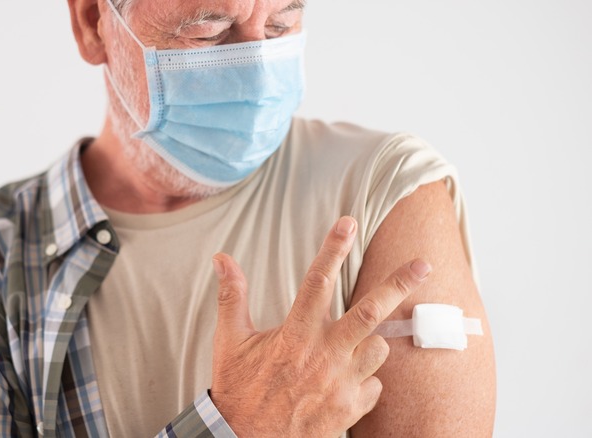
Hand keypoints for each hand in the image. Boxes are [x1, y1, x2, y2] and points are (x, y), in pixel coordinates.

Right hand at [210, 216, 431, 436]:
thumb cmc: (239, 388)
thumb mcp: (230, 340)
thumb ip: (232, 296)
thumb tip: (222, 258)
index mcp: (295, 335)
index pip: (318, 282)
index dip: (333, 249)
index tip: (348, 223)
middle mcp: (324, 356)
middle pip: (370, 312)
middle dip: (399, 284)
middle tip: (422, 265)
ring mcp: (341, 384)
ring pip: (377, 348)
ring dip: (369, 341)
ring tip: (347, 346)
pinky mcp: (350, 409)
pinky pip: (374, 385)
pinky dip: (364, 379)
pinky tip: (343, 381)